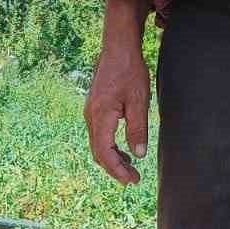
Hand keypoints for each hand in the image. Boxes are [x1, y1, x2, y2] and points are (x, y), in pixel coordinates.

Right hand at [84, 0, 151, 185]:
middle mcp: (91, 117)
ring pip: (98, 145)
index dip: (118, 170)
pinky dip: (110, 147)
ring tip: (131, 169)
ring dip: (113, 159)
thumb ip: (137, 129)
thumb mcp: (139, 101)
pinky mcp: (95, 109)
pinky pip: (99, 135)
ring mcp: (90, 113)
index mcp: (100, 116)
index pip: (105, 153)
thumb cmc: (130, 70)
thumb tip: (138, 155)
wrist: (118, 47)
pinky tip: (124, 150)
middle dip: (115, 169)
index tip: (132, 180)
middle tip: (134, 180)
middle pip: (98, 153)